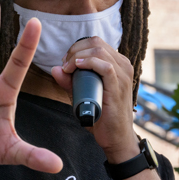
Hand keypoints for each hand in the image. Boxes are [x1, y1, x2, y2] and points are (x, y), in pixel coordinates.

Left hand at [51, 37, 137, 160]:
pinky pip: (105, 65)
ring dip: (77, 56)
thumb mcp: (82, 94)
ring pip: (99, 50)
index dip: (76, 48)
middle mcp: (122, 65)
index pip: (95, 42)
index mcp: (116, 63)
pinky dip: (88, 62)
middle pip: (95, 42)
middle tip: (65, 66)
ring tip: (68, 69)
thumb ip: (69, 82)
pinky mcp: (119, 85)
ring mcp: (123, 74)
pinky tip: (76, 68)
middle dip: (74, 50)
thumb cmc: (101, 115)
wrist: (116, 138)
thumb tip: (55, 68)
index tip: (65, 63)